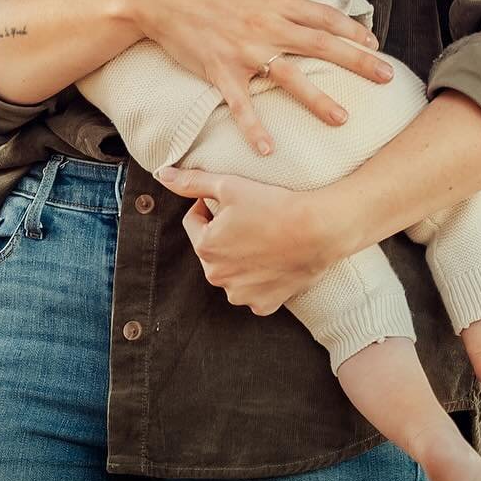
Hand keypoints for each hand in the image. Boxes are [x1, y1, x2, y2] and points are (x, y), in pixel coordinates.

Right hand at [130, 0, 393, 156]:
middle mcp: (266, 25)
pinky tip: (267, 149)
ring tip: (343, 119)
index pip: (323, 15)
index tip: (374, 43)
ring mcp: (244, 50)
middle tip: (386, 78)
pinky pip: (241, 103)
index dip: (352, 29)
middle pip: (321, 45)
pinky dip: (253, 127)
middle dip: (358, 62)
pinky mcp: (220, 70)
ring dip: (318, 100)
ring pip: (290, 77)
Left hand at [151, 166, 346, 313]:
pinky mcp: (264, 305)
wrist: (318, 229)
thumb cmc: (273, 204)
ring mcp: (241, 295)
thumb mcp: (229, 185)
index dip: (209, 207)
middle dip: (224, 234)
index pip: (194, 222)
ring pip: (232, 271)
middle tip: (250, 218)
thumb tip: (162, 174)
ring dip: (240, 257)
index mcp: (206, 248)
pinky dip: (260, 278)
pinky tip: (274, 260)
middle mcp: (218, 277)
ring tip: (263, 238)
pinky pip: (254, 291)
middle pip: (212, 249)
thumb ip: (192, 182)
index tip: (230, 201)